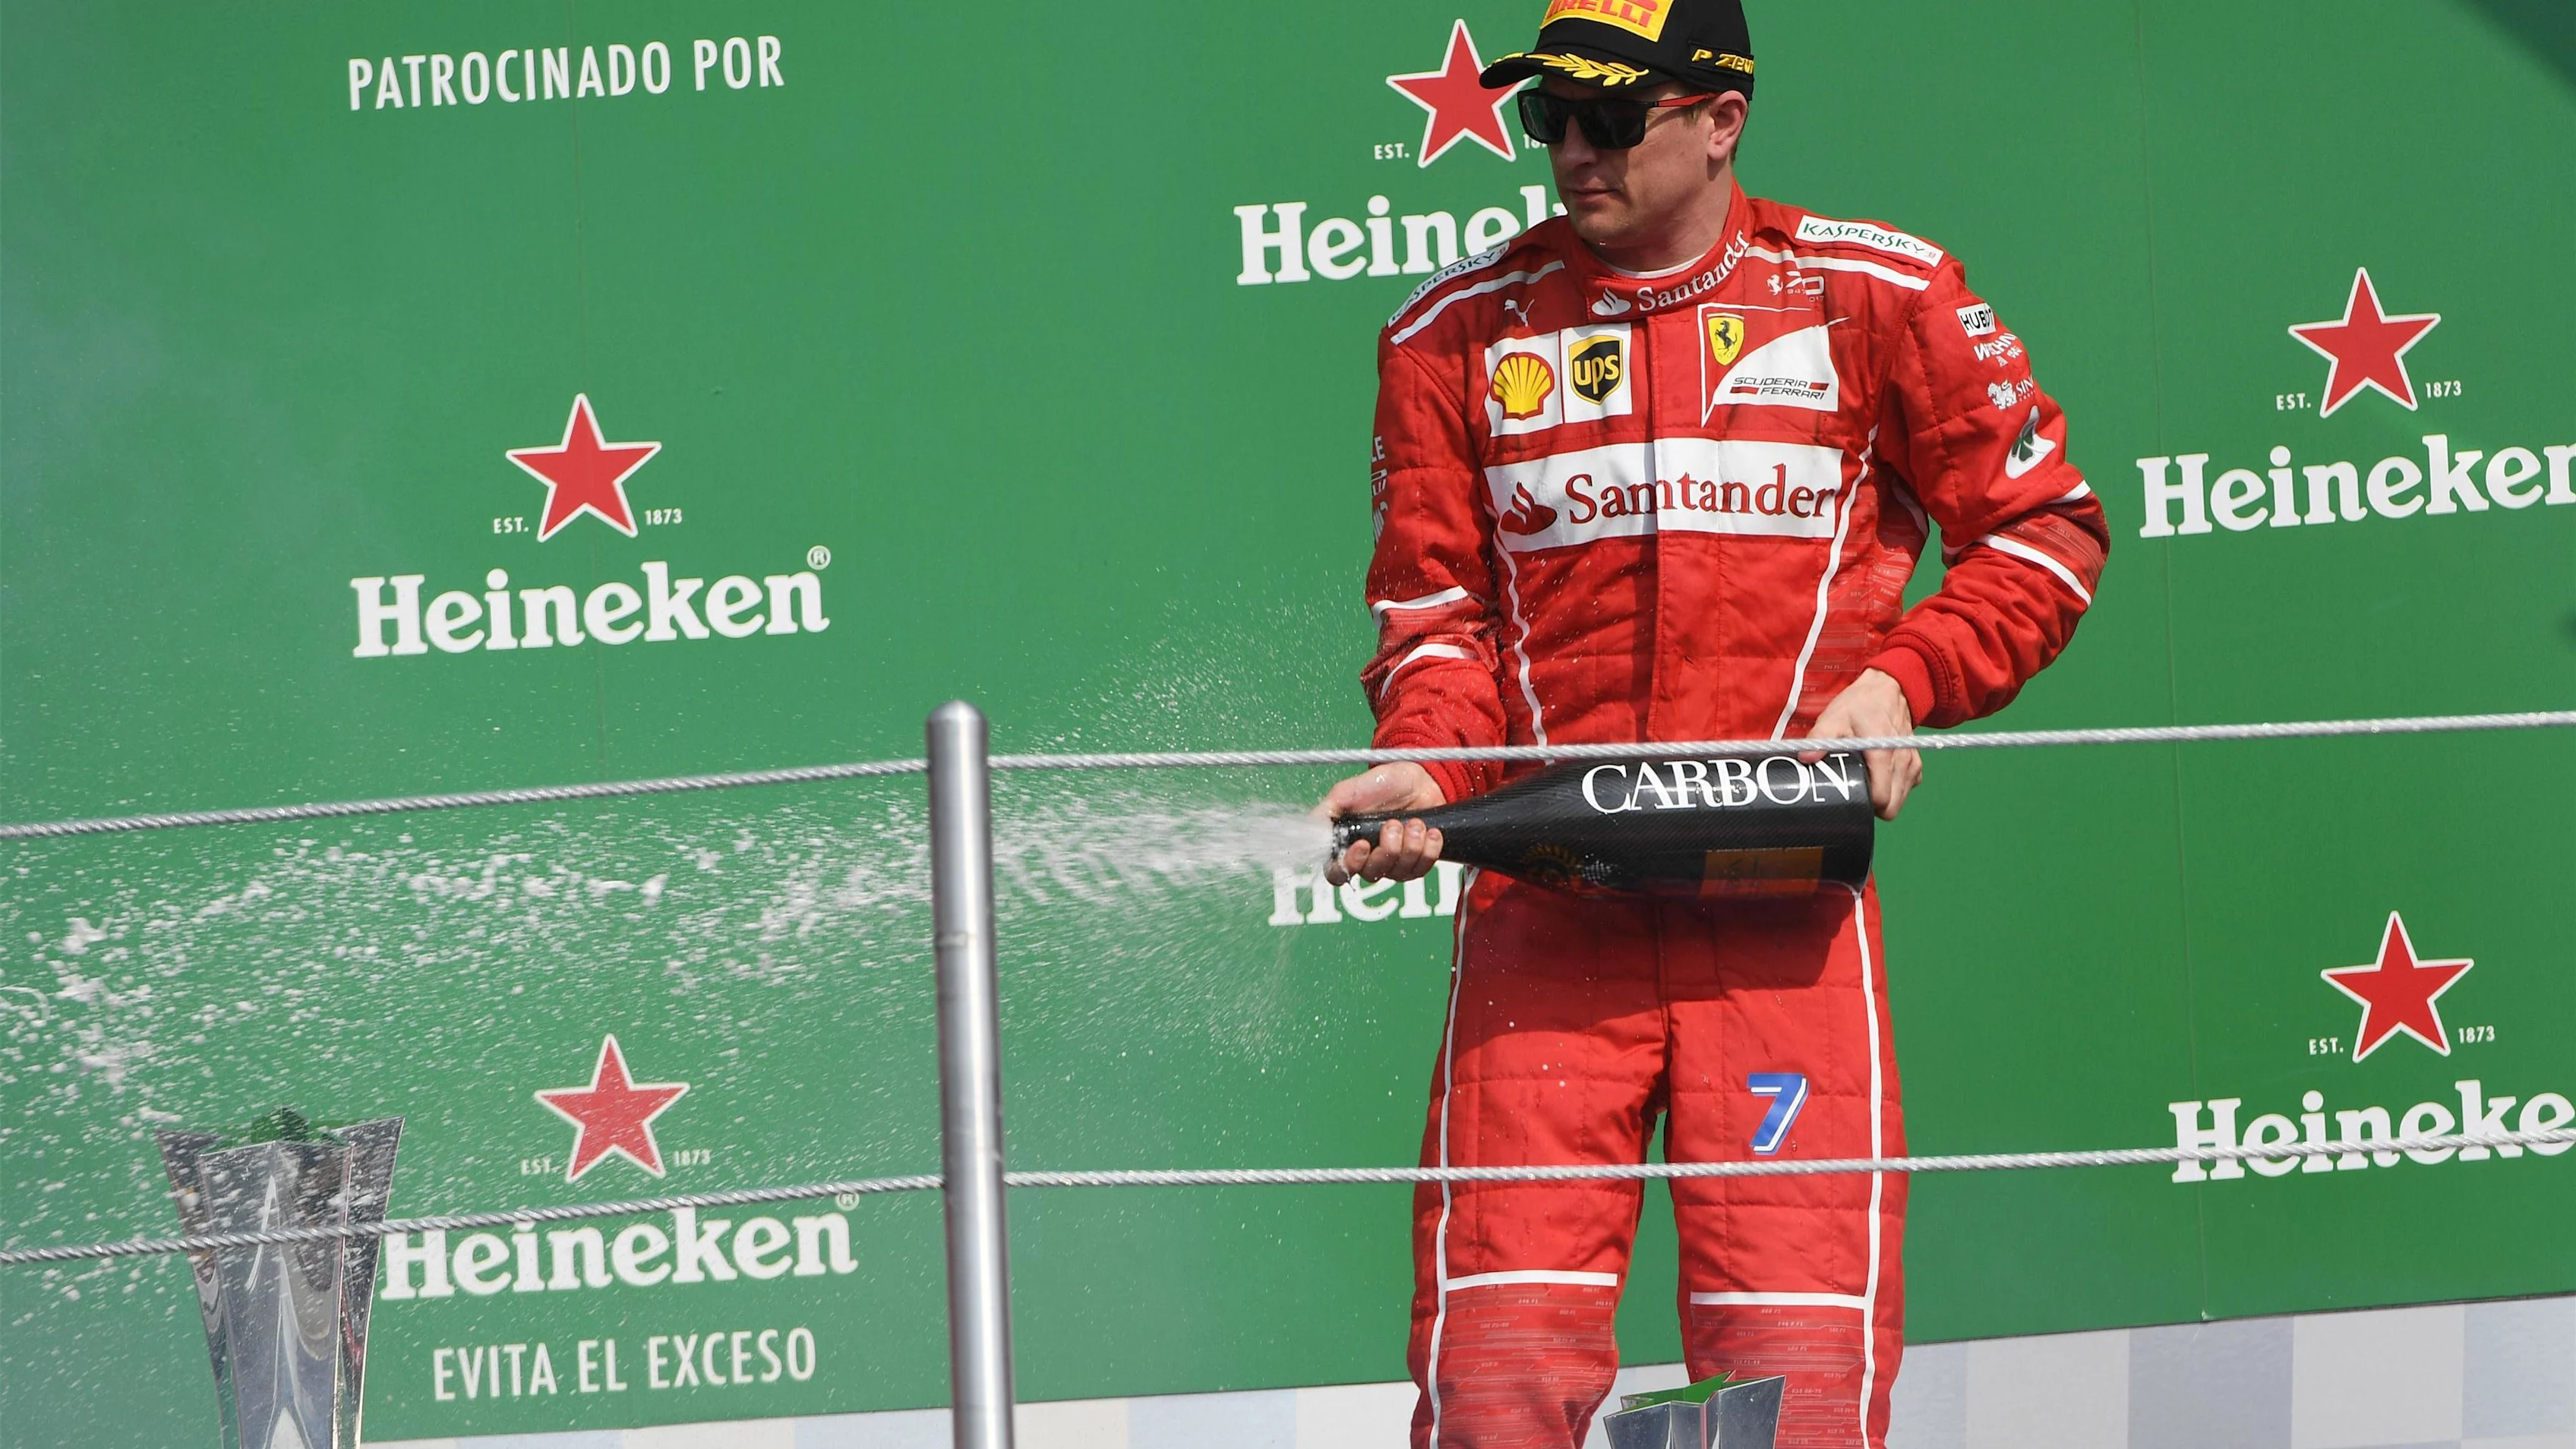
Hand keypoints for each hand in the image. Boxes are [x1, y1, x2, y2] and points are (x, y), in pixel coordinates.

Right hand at [1318, 763, 1447, 884]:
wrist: (1421, 780)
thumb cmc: (1382, 784)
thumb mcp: (1349, 790)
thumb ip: (1328, 809)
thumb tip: (1310, 827)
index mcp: (1346, 844)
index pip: (1337, 873)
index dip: (1349, 865)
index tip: (1363, 845)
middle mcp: (1368, 859)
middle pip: (1371, 874)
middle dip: (1388, 848)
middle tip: (1394, 824)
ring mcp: (1393, 864)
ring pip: (1398, 873)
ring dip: (1410, 845)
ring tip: (1415, 822)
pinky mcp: (1417, 863)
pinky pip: (1422, 869)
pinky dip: (1428, 849)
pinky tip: (1430, 831)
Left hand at [1805, 668, 1920, 820]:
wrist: (1888, 689)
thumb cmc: (1859, 704)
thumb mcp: (1834, 717)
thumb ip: (1820, 739)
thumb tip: (1805, 757)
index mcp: (1882, 753)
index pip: (1880, 798)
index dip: (1861, 803)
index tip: (1846, 794)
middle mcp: (1902, 761)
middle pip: (1891, 806)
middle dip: (1871, 806)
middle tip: (1852, 790)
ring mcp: (1911, 763)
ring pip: (1899, 801)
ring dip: (1882, 798)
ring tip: (1863, 780)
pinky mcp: (1915, 764)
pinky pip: (1905, 789)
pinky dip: (1892, 788)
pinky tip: (1877, 774)